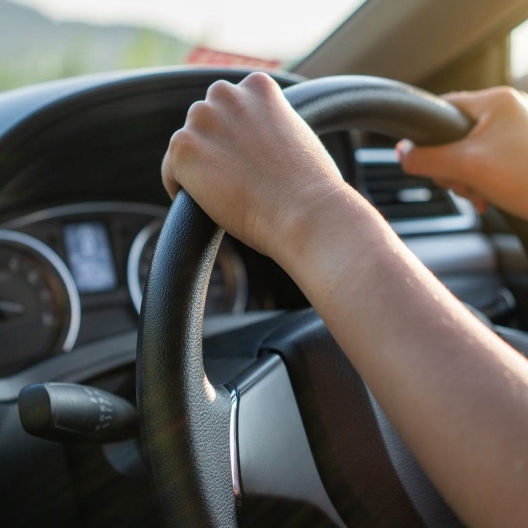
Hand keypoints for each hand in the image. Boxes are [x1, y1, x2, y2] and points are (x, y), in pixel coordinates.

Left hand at [162, 72, 346, 257]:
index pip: (231, 107)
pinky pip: (171, 171)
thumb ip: (271, 127)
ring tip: (224, 194)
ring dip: (199, 167)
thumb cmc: (310, 188)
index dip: (236, 137)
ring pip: (188, 146)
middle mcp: (226, 94)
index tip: (244, 160)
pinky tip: (206, 204)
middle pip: (205, 121)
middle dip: (214, 147)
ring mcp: (202, 119)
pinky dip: (182, 189)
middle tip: (233, 179)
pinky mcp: (183, 148)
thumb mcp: (297, 137)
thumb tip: (257, 144)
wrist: (305, 212)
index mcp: (258, 86)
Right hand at [396, 87, 527, 219]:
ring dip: (465, 179)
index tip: (423, 160)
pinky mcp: (519, 154)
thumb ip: (427, 158)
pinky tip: (486, 198)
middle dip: (450, 167)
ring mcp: (514, 133)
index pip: (442, 110)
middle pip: (452, 137)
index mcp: (494, 102)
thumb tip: (401, 153)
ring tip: (479, 193)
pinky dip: (480, 183)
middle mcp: (505, 112)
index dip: (426, 137)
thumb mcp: (467, 167)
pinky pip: (485, 165)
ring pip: (467, 155)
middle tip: (461, 183)